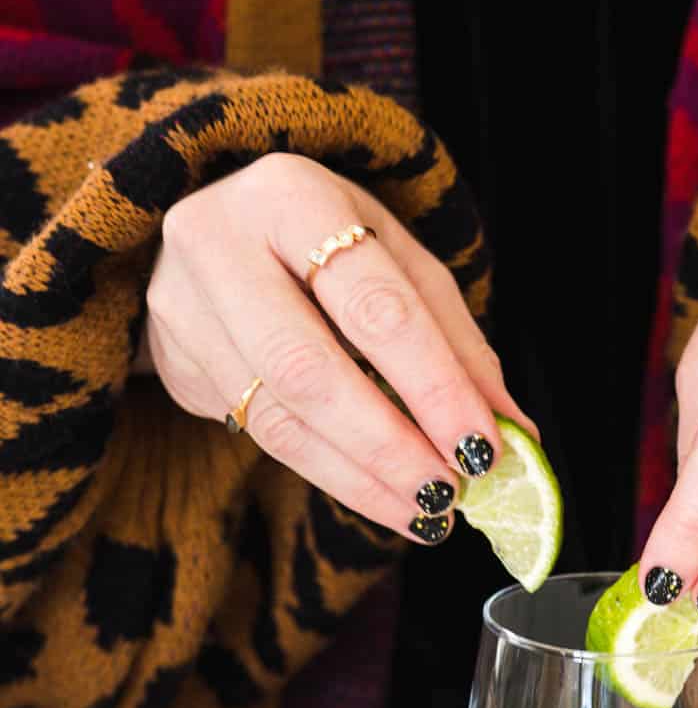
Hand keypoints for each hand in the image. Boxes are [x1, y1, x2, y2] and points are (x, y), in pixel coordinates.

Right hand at [144, 153, 535, 542]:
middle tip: (449, 494)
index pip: (373, 305)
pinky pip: (257, 434)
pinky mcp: (172, 361)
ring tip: (425, 511)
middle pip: (308, 368)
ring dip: (360, 477)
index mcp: (291, 195)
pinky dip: (330, 473)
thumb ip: (457, 344)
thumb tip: (516, 435)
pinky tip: (379, 494)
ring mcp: (181, 306)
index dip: (432, 385)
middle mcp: (218, 243)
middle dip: (389, 445)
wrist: (220, 229)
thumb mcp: (399, 262)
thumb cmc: (329, 242)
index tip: (483, 448)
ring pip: (277, 417)